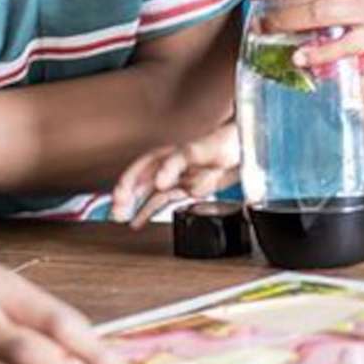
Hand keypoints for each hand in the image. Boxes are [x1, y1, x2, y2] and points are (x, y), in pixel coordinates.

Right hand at [110, 122, 240, 229]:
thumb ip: (178, 162)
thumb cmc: (225, 142)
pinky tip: (137, 221)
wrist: (248, 148)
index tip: (127, 195)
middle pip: (142, 178)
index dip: (133, 179)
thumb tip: (158, 181)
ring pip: (149, 191)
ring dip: (134, 203)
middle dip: (126, 192)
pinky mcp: (187, 189)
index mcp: (172, 152)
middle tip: (115, 209)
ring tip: (119, 217)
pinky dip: (148, 210)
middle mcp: (172, 165)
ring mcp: (179, 177)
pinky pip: (163, 200)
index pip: (145, 165)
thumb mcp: (201, 149)